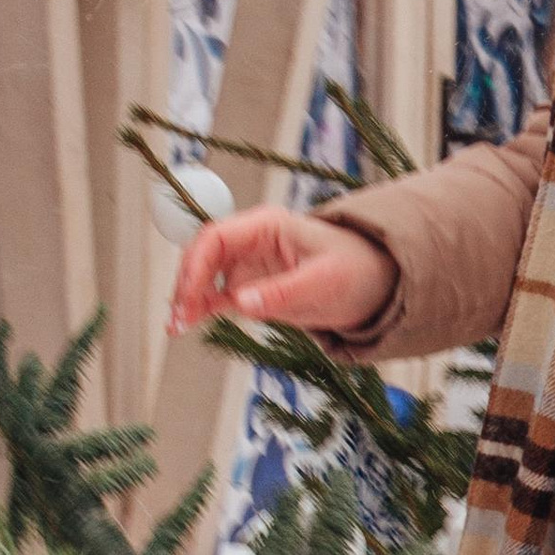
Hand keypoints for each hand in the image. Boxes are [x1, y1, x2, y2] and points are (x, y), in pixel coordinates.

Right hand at [168, 204, 394, 340]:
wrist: (378, 287)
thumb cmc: (357, 272)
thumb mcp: (324, 284)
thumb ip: (282, 293)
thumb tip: (240, 302)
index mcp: (268, 227)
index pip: (216, 237)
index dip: (196, 266)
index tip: (190, 298)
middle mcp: (253, 242)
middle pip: (203, 257)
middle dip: (186, 284)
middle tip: (179, 319)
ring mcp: (250, 265)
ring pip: (204, 278)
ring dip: (188, 299)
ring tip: (176, 327)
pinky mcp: (253, 288)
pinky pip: (216, 296)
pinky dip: (200, 309)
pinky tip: (184, 325)